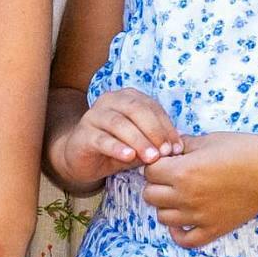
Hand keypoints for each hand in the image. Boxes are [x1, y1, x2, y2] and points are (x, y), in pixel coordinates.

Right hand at [51, 87, 182, 192]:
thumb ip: (155, 142)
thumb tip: (177, 148)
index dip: (166, 127)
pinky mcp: (83, 134)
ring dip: (138, 141)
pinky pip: (102, 139)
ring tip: (151, 158)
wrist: (80, 158)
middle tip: (165, 152)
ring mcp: (94, 115)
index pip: (151, 107)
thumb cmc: (115, 147)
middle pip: (136, 110)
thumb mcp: (139, 144)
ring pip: (119, 123)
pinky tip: (128, 157)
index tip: (177, 147)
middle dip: (154, 131)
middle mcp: (110, 101)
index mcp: (127, 98)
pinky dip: (117, 147)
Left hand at [134, 133, 257, 246]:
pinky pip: (184, 240)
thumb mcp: (209, 140)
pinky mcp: (212, 230)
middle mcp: (186, 197)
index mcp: (182, 172)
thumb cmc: (244, 151)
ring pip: (162, 217)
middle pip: (150, 195)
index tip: (167, 161)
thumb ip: (184, 145)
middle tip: (171, 177)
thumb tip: (168, 149)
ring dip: (166, 206)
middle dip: (157, 184)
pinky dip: (178, 232)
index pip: (149, 172)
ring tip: (180, 196)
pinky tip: (184, 220)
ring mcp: (198, 217)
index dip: (156, 164)